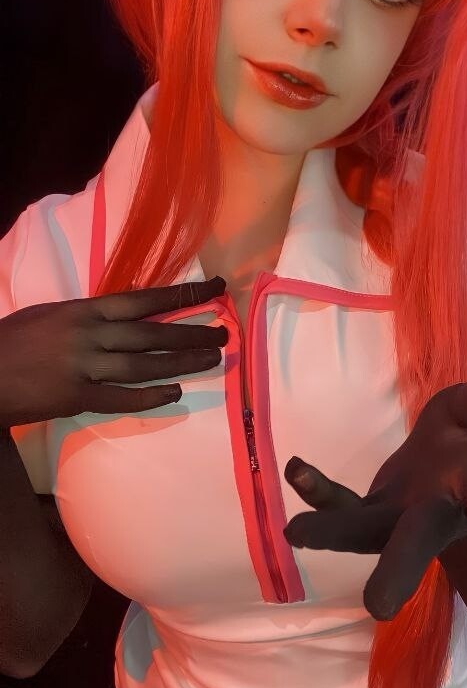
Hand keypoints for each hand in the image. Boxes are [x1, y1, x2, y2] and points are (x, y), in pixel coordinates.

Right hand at [0, 278, 228, 425]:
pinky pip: (122, 398)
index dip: (183, 294)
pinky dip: (151, 396)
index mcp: (85, 310)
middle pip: (152, 333)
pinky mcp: (78, 398)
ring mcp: (85, 368)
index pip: (145, 299)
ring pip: (144, 365)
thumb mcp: (54, 314)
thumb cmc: (16, 339)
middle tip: (224, 334)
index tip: (216, 289)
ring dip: (181, 362)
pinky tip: (175, 392)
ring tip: (211, 361)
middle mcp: (90, 335)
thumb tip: (130, 316)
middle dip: (191, 333)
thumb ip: (91, 316)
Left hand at [283, 370, 466, 620]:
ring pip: (366, 532)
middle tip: (378, 606)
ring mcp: (397, 521)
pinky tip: (297, 469)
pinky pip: (340, 505)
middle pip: (420, 541)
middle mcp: (438, 515)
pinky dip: (317, 490)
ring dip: (332, 532)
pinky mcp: (366, 515)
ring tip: (295, 531)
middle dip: (400, 568)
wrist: (450, 466)